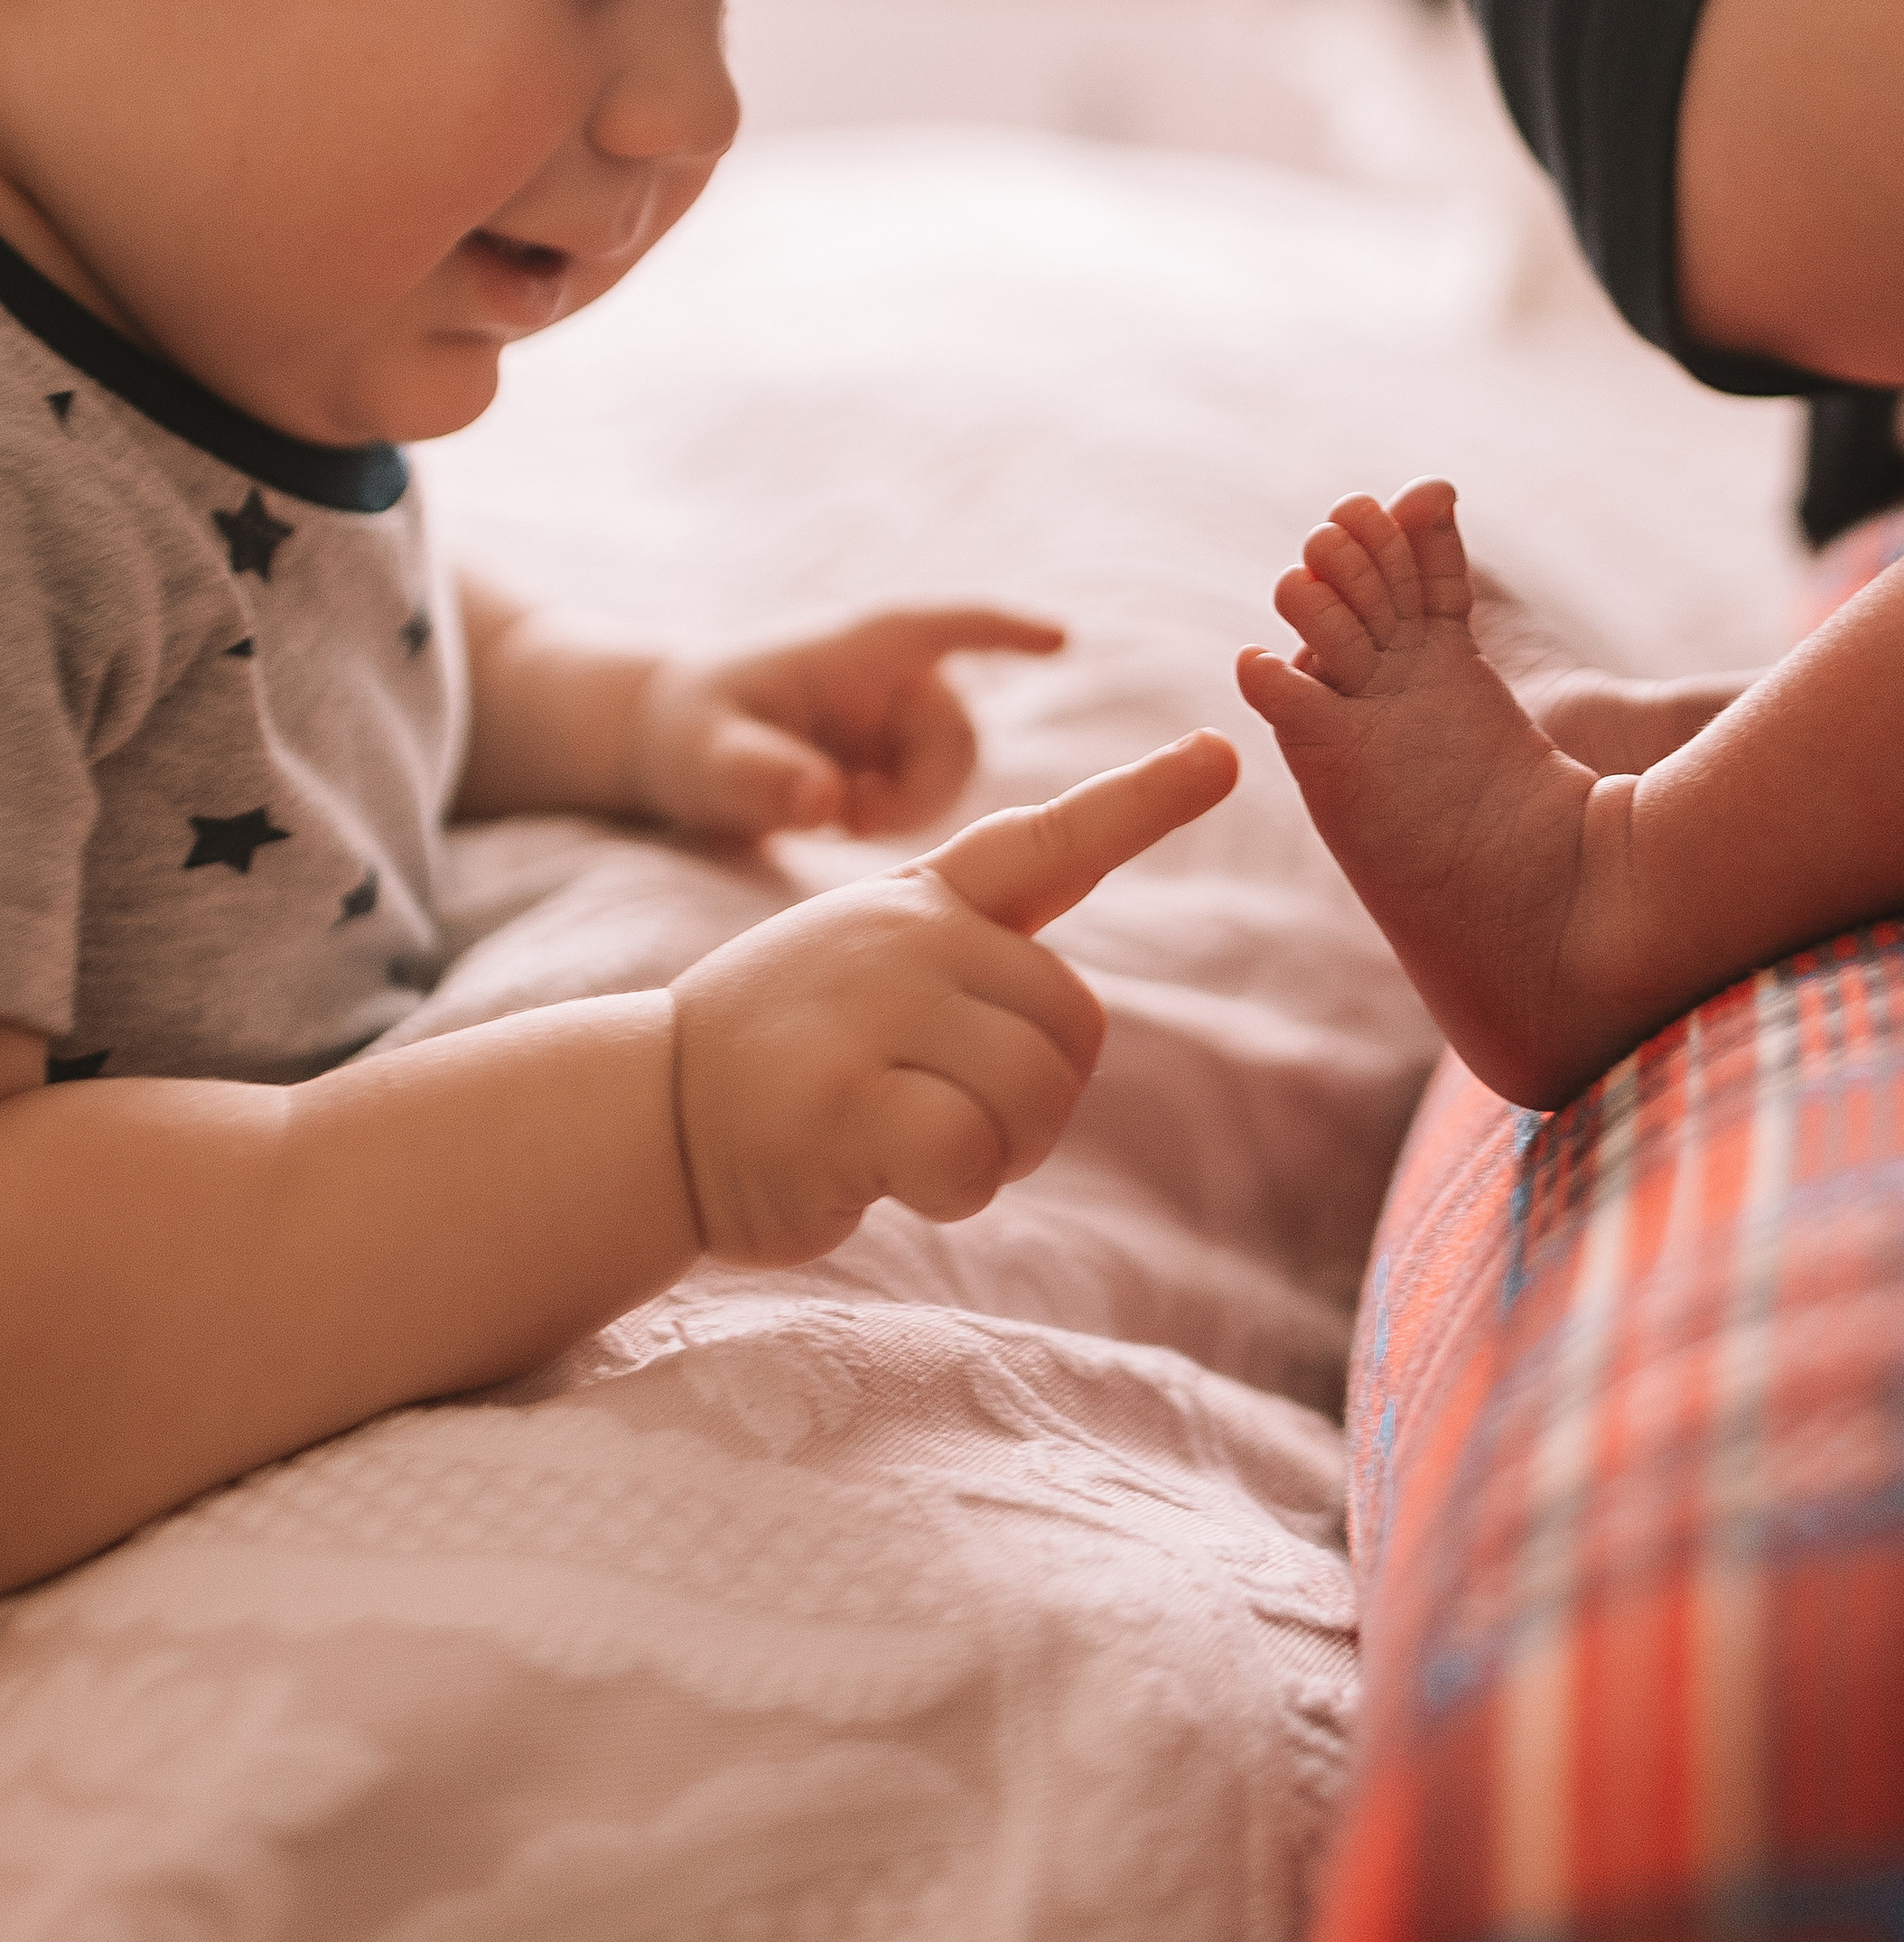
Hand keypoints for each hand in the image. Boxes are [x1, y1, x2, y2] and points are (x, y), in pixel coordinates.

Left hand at [630, 605, 1066, 845]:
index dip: (1007, 632)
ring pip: (953, 775)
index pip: (948, 627)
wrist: (676, 744)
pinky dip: (894, 817)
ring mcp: (903, 716)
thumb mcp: (705, 760)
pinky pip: (932, 796)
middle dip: (917, 791)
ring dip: (905, 808)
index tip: (1062, 639)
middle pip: (960, 738)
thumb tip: (824, 802)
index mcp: (861, 647)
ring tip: (830, 815)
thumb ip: (759, 778)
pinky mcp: (902, 755)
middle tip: (845, 820)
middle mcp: (896, 675)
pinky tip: (836, 815)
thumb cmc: (688, 732)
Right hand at [666, 729, 1237, 1264]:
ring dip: (995, 1150)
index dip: (1146, 799)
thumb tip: (1065, 1029)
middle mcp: (908, 934)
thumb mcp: (871, 979)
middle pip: (1074, 1022)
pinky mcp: (845, 1094)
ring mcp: (874, 1005)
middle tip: (938, 1115)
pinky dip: (951, 1190)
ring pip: (1035, 1092)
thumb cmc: (781, 1066)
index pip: (1052, 841)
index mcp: (923, 903)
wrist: (641, 1115)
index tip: (1223, 751)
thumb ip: (965, 976)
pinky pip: (972, 1155)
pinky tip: (881, 1173)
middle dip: (1036, 1097)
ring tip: (903, 1140)